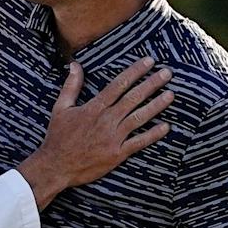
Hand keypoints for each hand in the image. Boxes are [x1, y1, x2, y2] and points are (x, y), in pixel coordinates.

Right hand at [18, 57, 172, 207]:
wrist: (56, 166)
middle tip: (167, 73)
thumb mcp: (60, 108)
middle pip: (132, 98)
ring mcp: (113, 138)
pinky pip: (138, 142)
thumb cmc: (57, 137)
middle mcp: (106, 121)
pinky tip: (166, 126)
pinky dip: (153, 135)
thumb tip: (75, 64)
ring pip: (139, 118)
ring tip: (171, 94)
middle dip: (151, 84)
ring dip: (156, 105)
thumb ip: (71, 85)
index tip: (149, 61)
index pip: (118, 85)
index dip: (135, 71)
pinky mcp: (117, 154)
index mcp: (94, 108)